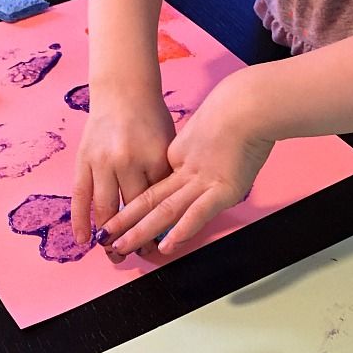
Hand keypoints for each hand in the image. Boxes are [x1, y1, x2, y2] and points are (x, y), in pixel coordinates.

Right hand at [71, 91, 175, 255]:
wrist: (123, 91)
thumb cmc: (151, 119)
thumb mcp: (168, 146)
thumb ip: (166, 177)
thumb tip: (170, 213)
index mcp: (154, 159)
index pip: (158, 203)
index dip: (160, 228)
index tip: (162, 247)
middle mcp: (127, 162)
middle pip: (132, 210)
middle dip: (136, 237)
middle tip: (140, 256)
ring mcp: (102, 162)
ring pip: (105, 208)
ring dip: (109, 236)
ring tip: (114, 254)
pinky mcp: (83, 160)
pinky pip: (80, 196)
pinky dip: (80, 219)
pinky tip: (83, 240)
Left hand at [97, 71, 273, 256]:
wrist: (248, 104)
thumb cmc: (234, 110)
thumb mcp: (204, 131)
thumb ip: (194, 151)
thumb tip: (193, 163)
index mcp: (179, 158)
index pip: (154, 188)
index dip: (134, 207)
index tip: (118, 222)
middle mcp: (184, 171)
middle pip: (149, 200)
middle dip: (126, 223)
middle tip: (105, 239)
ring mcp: (201, 180)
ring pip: (165, 209)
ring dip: (142, 231)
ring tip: (121, 247)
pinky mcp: (222, 189)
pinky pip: (197, 212)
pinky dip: (181, 230)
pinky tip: (166, 246)